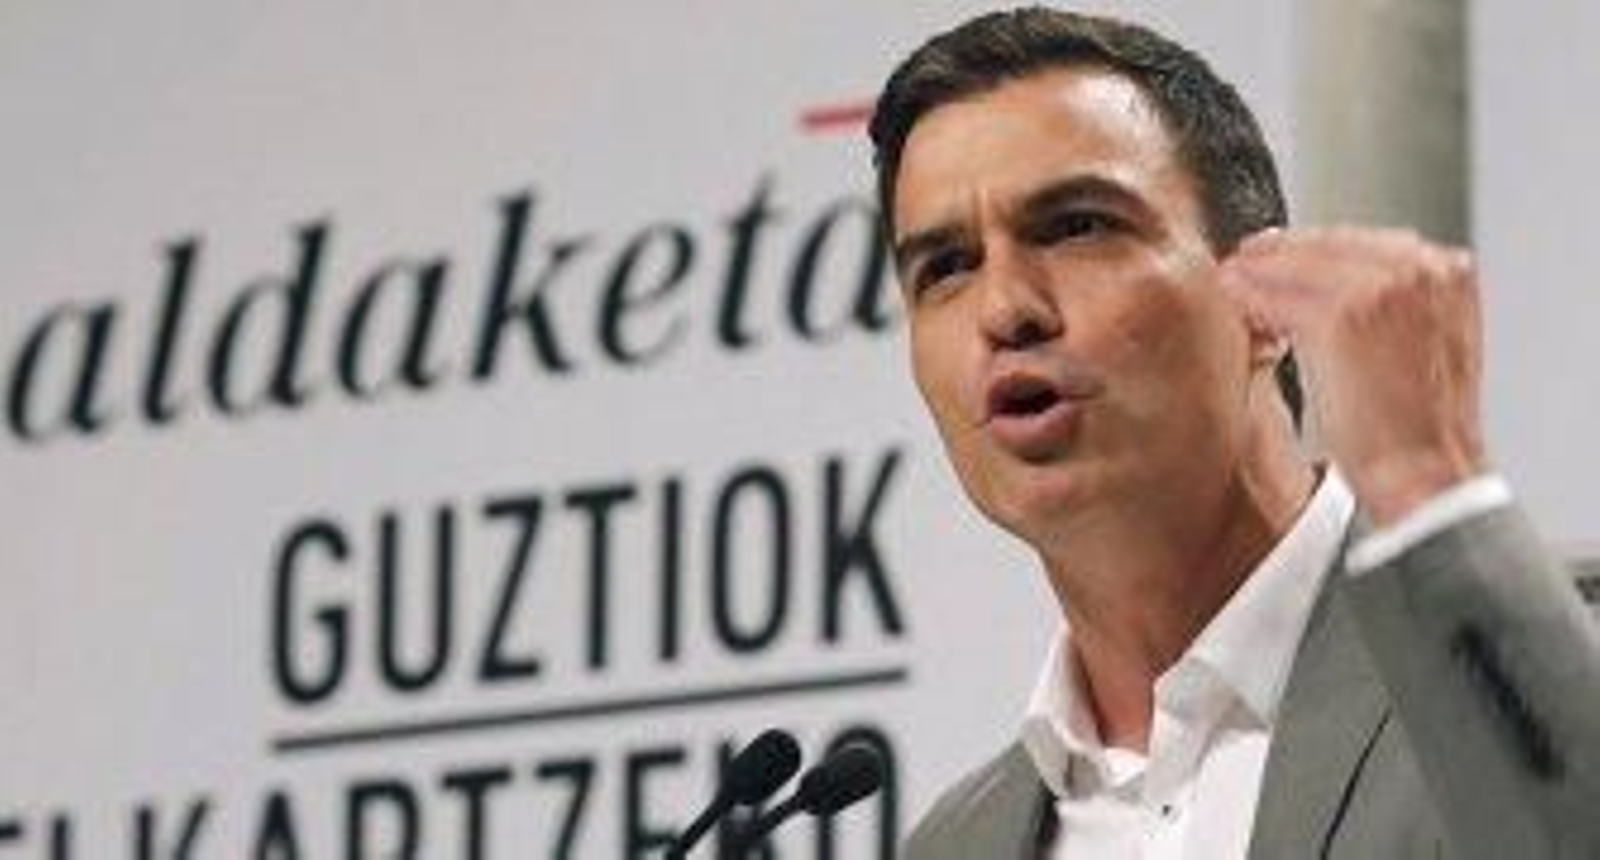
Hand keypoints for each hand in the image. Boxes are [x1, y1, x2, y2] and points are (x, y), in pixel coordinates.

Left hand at [1219, 227, 1488, 525]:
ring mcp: (1381, 290)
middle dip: (1279, 255)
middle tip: (1243, 262)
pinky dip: (1251, 300)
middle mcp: (1420, 270)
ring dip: (1258, 274)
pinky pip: (1278, 298)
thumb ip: (1395, 302)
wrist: (1426, 472)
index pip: (1363, 240)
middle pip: (1328, 243)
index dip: (1310, 247)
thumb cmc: (1421, 425)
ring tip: (1232, 285)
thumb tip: (1335, 282)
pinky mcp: (1340, 319)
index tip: (1276, 250)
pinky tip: (1236, 305)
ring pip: (1297, 265)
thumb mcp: (1428, 342)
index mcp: (1448, 271)